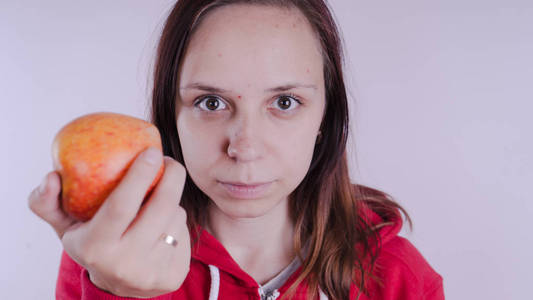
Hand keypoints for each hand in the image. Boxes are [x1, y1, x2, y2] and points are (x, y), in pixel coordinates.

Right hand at [28, 148, 190, 297]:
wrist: (119, 286)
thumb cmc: (92, 242)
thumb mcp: (65, 225)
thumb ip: (47, 201)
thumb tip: (51, 176)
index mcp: (95, 248)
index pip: (121, 206)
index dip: (139, 175)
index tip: (151, 151)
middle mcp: (125, 264)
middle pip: (159, 208)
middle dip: (171, 177)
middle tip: (169, 160)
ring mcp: (152, 272)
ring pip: (175, 217)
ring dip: (171, 201)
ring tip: (157, 200)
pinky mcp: (174, 275)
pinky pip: (184, 232)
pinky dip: (176, 221)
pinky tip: (165, 223)